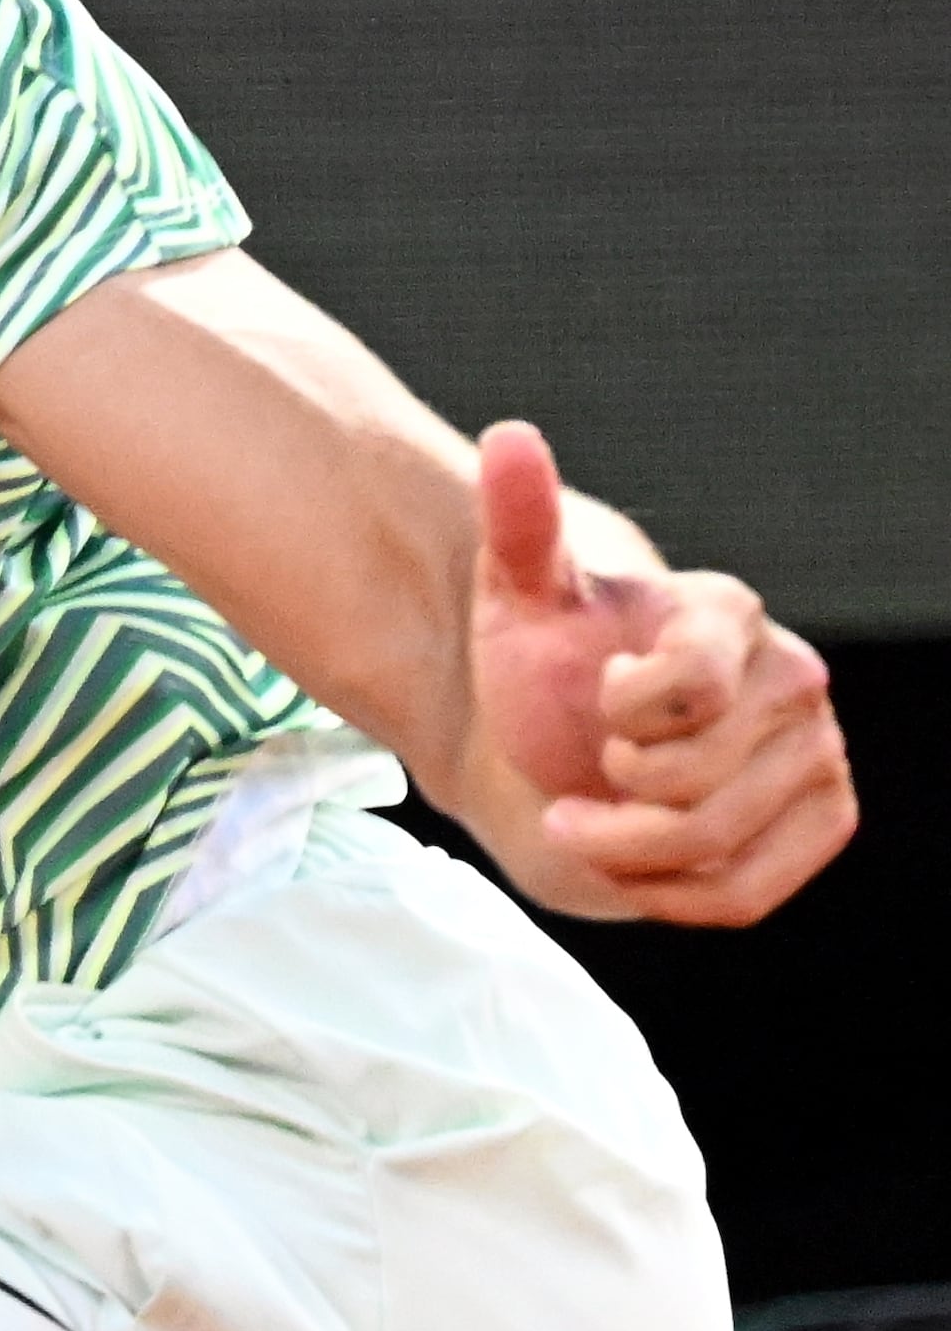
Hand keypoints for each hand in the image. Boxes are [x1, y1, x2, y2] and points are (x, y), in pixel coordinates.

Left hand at [467, 421, 849, 926]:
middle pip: (695, 783)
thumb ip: (519, 521)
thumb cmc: (541, 665)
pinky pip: (745, 892)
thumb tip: (509, 437)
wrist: (555, 742)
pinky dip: (667, 891)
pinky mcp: (820, 821)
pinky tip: (630, 861)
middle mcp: (794, 679)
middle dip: (612, 792)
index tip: (598, 697)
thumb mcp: (518, 594)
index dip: (622, 714)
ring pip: (716, 844)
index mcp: (728, 615)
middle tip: (585, 769)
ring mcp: (816, 755)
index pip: (690, 689)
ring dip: (624, 850)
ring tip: (586, 817)